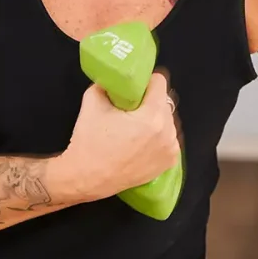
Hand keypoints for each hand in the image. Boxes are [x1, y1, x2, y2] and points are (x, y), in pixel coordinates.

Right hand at [59, 72, 180, 201]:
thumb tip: (113, 80)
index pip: (159, 83)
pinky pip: (168, 140)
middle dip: (150, 101)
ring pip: (168, 122)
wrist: (87, 178)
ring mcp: (170, 150)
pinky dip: (158, 137)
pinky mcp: (168, 163)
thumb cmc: (90, 141)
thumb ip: (105, 85)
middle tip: (130, 108)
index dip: (145, 81)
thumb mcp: (92, 102)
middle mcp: (167, 132)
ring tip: (135, 128)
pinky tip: (141, 142)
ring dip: (155, 119)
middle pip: (164, 103)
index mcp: (152, 116)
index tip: (134, 88)